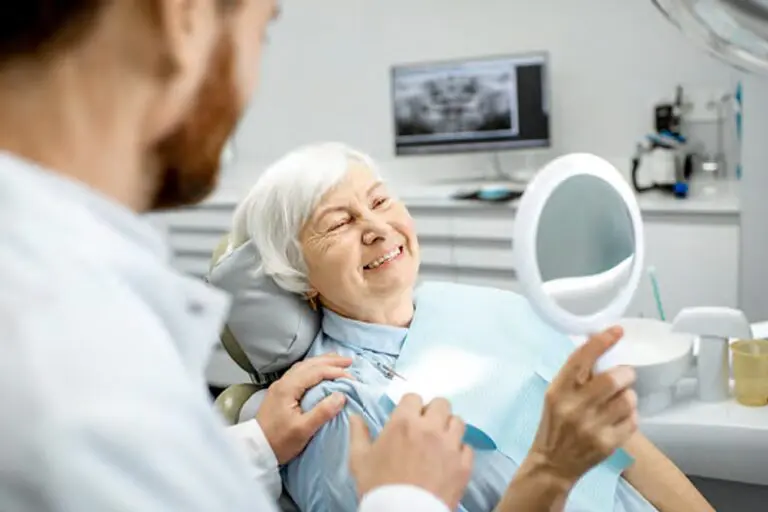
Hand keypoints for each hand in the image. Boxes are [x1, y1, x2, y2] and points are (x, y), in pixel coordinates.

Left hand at [255, 354, 352, 464]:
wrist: (255, 450)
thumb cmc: (279, 442)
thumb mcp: (303, 430)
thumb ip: (322, 411)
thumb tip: (341, 395)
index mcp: (288, 388)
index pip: (316, 372)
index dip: (335, 371)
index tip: (352, 377)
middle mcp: (283, 382)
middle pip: (309, 364)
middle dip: (330, 361)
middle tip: (349, 361)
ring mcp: (280, 386)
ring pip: (303, 367)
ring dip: (321, 362)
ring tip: (337, 361)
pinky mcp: (280, 393)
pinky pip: (299, 373)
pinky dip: (313, 368)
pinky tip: (318, 371)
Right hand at [349, 394, 473, 510]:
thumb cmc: (378, 487)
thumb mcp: (359, 459)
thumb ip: (358, 434)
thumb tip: (355, 416)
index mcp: (404, 422)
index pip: (414, 397)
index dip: (410, 407)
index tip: (408, 418)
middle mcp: (430, 428)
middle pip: (441, 404)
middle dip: (433, 413)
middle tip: (426, 428)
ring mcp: (450, 446)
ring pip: (458, 422)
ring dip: (449, 429)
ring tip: (440, 442)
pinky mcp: (463, 465)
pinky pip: (467, 448)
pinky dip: (459, 452)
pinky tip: (449, 461)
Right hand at [529, 326, 637, 486]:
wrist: (553, 463)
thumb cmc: (554, 424)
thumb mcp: (555, 395)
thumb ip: (575, 376)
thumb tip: (600, 348)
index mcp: (558, 390)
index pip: (581, 359)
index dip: (601, 342)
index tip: (617, 331)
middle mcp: (574, 407)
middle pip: (614, 379)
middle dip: (625, 374)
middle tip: (624, 376)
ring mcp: (592, 427)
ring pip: (628, 399)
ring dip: (629, 395)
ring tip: (620, 400)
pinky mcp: (608, 443)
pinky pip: (632, 420)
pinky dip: (630, 415)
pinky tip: (618, 418)